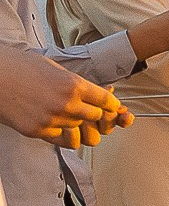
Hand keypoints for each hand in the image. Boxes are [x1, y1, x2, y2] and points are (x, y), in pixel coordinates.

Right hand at [0, 43, 125, 146]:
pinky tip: (51, 120)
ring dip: (75, 122)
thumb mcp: (55, 69)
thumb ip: (77, 84)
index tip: (109, 104)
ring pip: (78, 129)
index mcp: (73, 85)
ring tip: (65, 113)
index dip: (110, 104)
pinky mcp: (37, 131)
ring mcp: (51, 120)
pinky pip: (60, 138)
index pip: (107, 102)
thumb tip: (99, 93)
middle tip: (86, 107)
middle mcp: (66, 104)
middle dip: (93, 112)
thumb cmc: (20, 67)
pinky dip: (59, 131)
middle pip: (96, 117)